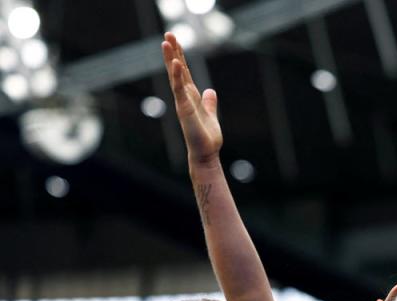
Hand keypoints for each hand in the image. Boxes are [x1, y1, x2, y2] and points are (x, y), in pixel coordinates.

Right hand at [161, 32, 222, 164]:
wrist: (206, 153)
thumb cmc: (206, 137)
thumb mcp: (211, 114)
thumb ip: (209, 102)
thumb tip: (210, 91)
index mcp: (190, 96)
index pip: (183, 72)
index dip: (180, 56)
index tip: (176, 40)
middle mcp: (184, 96)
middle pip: (176, 70)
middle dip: (173, 52)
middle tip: (168, 34)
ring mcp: (182, 102)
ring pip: (175, 76)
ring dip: (170, 59)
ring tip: (166, 42)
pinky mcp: (184, 109)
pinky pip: (180, 90)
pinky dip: (177, 77)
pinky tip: (175, 64)